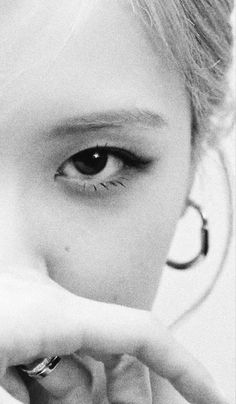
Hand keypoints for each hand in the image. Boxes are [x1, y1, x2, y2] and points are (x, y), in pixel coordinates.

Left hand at [0, 271, 227, 403]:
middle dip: (130, 400)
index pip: (143, 334)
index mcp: (60, 317)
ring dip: (76, 400)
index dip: (184, 367)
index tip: (214, 402)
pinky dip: (56, 396)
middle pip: (117, 365)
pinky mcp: (27, 347)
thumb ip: (47, 399)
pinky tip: (25, 389)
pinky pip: (57, 380)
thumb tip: (91, 402)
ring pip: (83, 379)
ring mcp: (43, 332)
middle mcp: (59, 320)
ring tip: (28, 387)